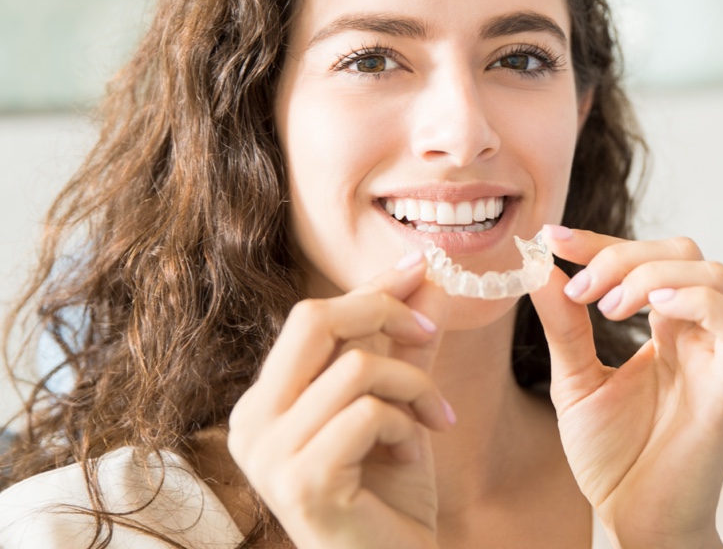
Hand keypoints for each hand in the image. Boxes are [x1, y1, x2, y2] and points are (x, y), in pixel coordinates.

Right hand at [227, 254, 451, 548]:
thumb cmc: (388, 491)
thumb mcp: (397, 403)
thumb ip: (405, 345)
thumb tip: (427, 282)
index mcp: (265, 399)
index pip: (311, 318)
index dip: (369, 288)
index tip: (419, 267)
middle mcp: (253, 421)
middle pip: (313, 320)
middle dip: (381, 311)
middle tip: (427, 331)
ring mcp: (269, 454)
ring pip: (355, 367)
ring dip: (412, 385)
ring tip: (433, 417)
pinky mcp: (301, 482)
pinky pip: (368, 414)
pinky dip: (406, 424)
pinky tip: (413, 454)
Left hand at [530, 227, 722, 548]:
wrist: (633, 518)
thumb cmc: (611, 453)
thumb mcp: (575, 377)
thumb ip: (563, 324)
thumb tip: (538, 267)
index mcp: (661, 327)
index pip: (642, 257)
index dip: (598, 241)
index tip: (550, 238)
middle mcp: (693, 333)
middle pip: (681, 251)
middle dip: (623, 253)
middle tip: (580, 287)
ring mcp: (716, 356)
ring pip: (711, 273)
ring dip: (650, 273)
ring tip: (607, 306)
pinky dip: (693, 300)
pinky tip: (648, 312)